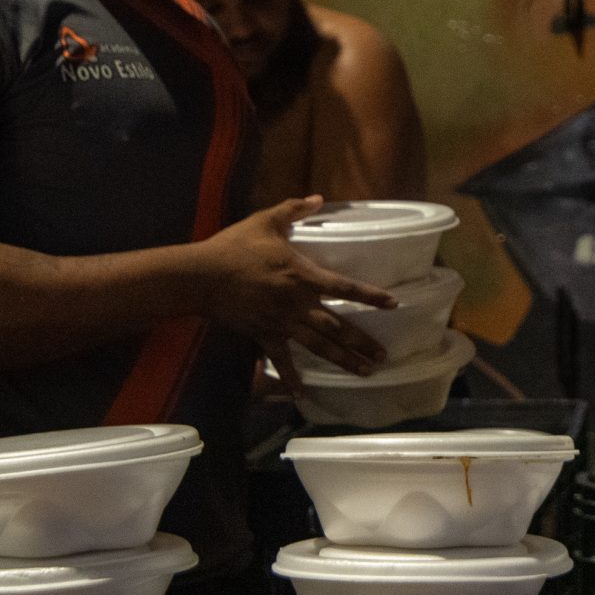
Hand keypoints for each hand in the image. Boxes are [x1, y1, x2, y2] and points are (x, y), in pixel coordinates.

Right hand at [198, 196, 395, 381]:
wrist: (201, 277)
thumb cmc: (235, 247)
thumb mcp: (266, 221)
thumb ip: (293, 210)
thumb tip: (318, 198)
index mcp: (303, 276)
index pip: (345, 288)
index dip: (371, 296)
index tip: (393, 304)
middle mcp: (298, 304)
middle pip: (338, 327)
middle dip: (362, 342)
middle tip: (383, 356)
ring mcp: (282, 323)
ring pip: (319, 346)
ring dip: (343, 360)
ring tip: (365, 372)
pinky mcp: (264, 335)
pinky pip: (281, 360)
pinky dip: (291, 378)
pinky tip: (302, 395)